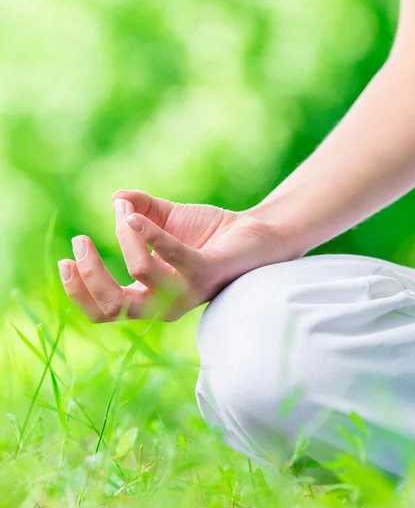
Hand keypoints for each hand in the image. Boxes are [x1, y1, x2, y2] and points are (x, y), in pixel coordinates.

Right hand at [58, 190, 285, 321]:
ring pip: (139, 272)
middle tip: (80, 242)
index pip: (103, 311)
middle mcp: (166, 303)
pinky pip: (171, 255)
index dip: (79, 290)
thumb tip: (116, 196)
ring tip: (126, 211)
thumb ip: (139, 210)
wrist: (256, 232)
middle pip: (112, 307)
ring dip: (124, 236)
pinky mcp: (206, 272)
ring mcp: (187, 291)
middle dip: (89, 275)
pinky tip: (132, 213)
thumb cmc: (210, 233)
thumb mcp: (165, 220)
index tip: (66, 258)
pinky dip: (148, 233)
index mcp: (150, 296)